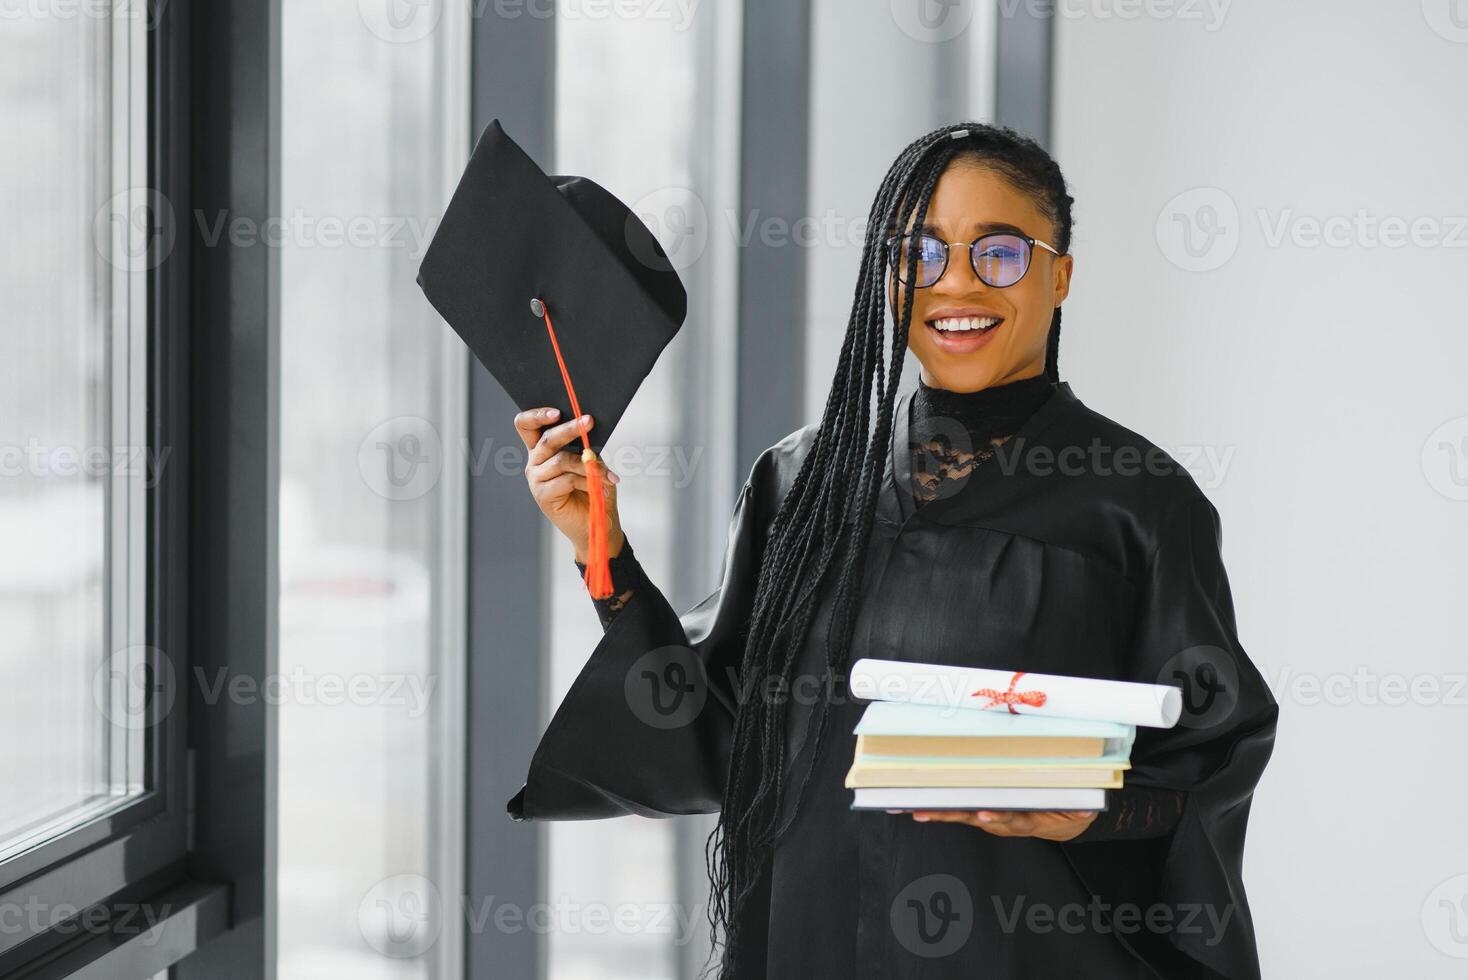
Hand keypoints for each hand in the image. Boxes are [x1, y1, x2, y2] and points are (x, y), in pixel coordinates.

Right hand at [514, 406, 624, 562]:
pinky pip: (566, 479)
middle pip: (546, 438)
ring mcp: (536, 479)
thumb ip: (585, 448)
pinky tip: (602, 487)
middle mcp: (535, 462)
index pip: (526, 425)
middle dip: (570, 428)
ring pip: (561, 460)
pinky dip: (588, 481)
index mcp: (542, 449)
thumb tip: (587, 433)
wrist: (597, 522)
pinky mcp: (542, 495)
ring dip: (588, 464)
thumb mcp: (593, 462)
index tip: (557, 411)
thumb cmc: (594, 489)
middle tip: (589, 421)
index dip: (537, 415)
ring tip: (607, 475)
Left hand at [897, 809, 1097, 841]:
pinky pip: (957, 810)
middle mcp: (1003, 821)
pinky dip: (934, 809)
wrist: (1063, 822)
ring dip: (935, 812)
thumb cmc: (1064, 809)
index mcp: (1025, 820)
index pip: (1010, 818)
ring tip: (912, 810)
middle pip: (973, 817)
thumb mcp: (1073, 808)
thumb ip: (1074, 808)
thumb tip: (1085, 810)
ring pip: (960, 814)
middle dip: (947, 814)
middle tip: (924, 813)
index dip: (997, 817)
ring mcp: (991, 818)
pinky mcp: (983, 813)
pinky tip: (911, 807)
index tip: (984, 815)